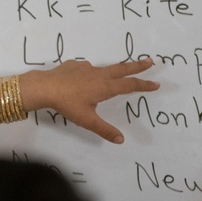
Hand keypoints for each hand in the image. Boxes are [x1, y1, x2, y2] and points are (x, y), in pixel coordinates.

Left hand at [22, 58, 159, 142]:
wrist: (45, 87)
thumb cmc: (68, 104)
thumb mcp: (87, 120)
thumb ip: (104, 130)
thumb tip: (121, 140)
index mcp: (105, 87)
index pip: (130, 85)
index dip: (144, 85)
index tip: (156, 84)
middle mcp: (99, 74)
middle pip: (122, 68)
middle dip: (137, 66)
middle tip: (150, 60)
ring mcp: (86, 68)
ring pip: (104, 68)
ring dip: (114, 69)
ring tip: (114, 74)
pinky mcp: (74, 65)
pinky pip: (86, 69)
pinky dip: (89, 73)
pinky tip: (82, 79)